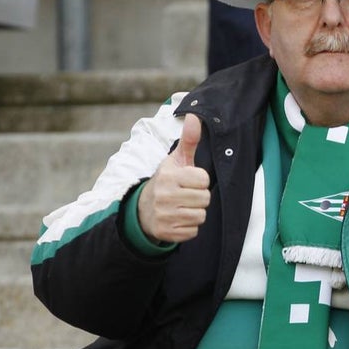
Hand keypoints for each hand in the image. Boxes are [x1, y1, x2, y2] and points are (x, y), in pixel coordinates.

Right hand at [137, 114, 210, 242]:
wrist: (143, 210)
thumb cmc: (166, 181)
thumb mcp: (175, 161)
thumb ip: (188, 140)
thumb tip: (194, 116)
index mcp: (169, 176)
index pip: (204, 180)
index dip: (200, 181)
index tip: (188, 181)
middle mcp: (165, 196)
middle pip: (205, 199)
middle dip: (198, 197)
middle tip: (185, 195)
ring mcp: (164, 216)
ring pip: (200, 216)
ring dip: (195, 212)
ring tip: (182, 206)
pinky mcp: (166, 232)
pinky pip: (193, 231)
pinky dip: (189, 226)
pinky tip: (178, 218)